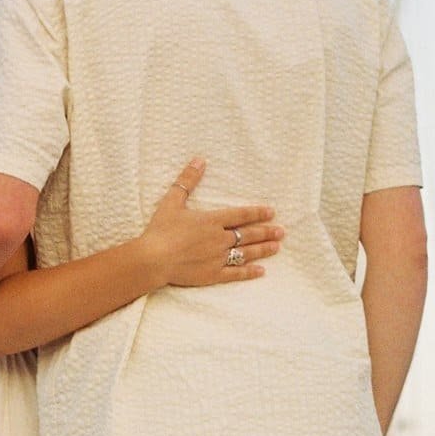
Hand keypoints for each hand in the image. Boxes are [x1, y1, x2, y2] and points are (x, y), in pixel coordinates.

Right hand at [139, 159, 281, 287]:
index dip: (257, 213)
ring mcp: (218, 258)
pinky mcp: (212, 275)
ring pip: (246, 253)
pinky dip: (249, 272)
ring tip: (276, 247)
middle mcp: (219, 239)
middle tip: (281, 231)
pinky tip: (261, 271)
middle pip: (248, 234)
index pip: (241, 215)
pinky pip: (235, 273)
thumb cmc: (160, 230)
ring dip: (263, 249)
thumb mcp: (173, 201)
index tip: (271, 212)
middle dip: (266, 232)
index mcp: (212, 220)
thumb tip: (199, 160)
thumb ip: (187, 180)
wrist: (153, 259)